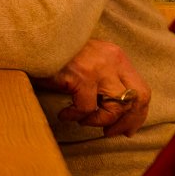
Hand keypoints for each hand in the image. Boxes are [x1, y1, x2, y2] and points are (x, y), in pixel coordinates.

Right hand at [35, 39, 149, 136]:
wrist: (32, 42)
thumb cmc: (55, 56)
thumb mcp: (87, 63)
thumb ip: (104, 81)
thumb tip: (119, 117)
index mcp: (116, 56)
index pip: (142, 90)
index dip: (138, 114)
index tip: (127, 130)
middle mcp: (112, 59)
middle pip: (139, 98)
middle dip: (128, 122)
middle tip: (110, 133)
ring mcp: (98, 67)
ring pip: (117, 106)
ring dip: (100, 121)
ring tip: (82, 121)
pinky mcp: (80, 76)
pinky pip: (86, 108)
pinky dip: (75, 116)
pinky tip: (64, 114)